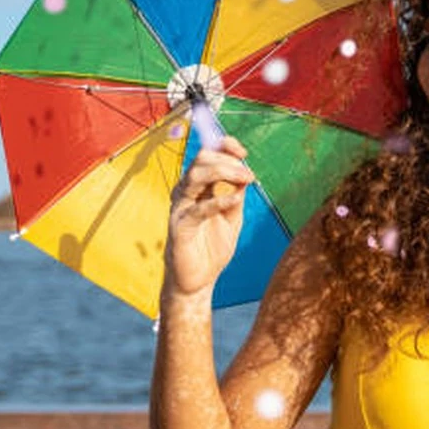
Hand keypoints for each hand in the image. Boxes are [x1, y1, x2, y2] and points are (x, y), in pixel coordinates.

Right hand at [164, 136, 255, 298]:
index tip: (243, 152)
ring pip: (196, 175)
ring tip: (245, 180)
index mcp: (198, 187)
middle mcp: (186, 193)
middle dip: (227, 161)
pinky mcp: (180, 226)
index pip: (206, 155)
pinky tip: (235, 199)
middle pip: (201, 159)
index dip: (224, 147)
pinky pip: (198, 208)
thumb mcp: (232, 216)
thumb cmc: (213, 248)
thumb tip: (246, 174)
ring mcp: (181, 208)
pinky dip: (219, 201)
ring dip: (223, 172)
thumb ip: (236, 195)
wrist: (199, 281)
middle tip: (248, 173)